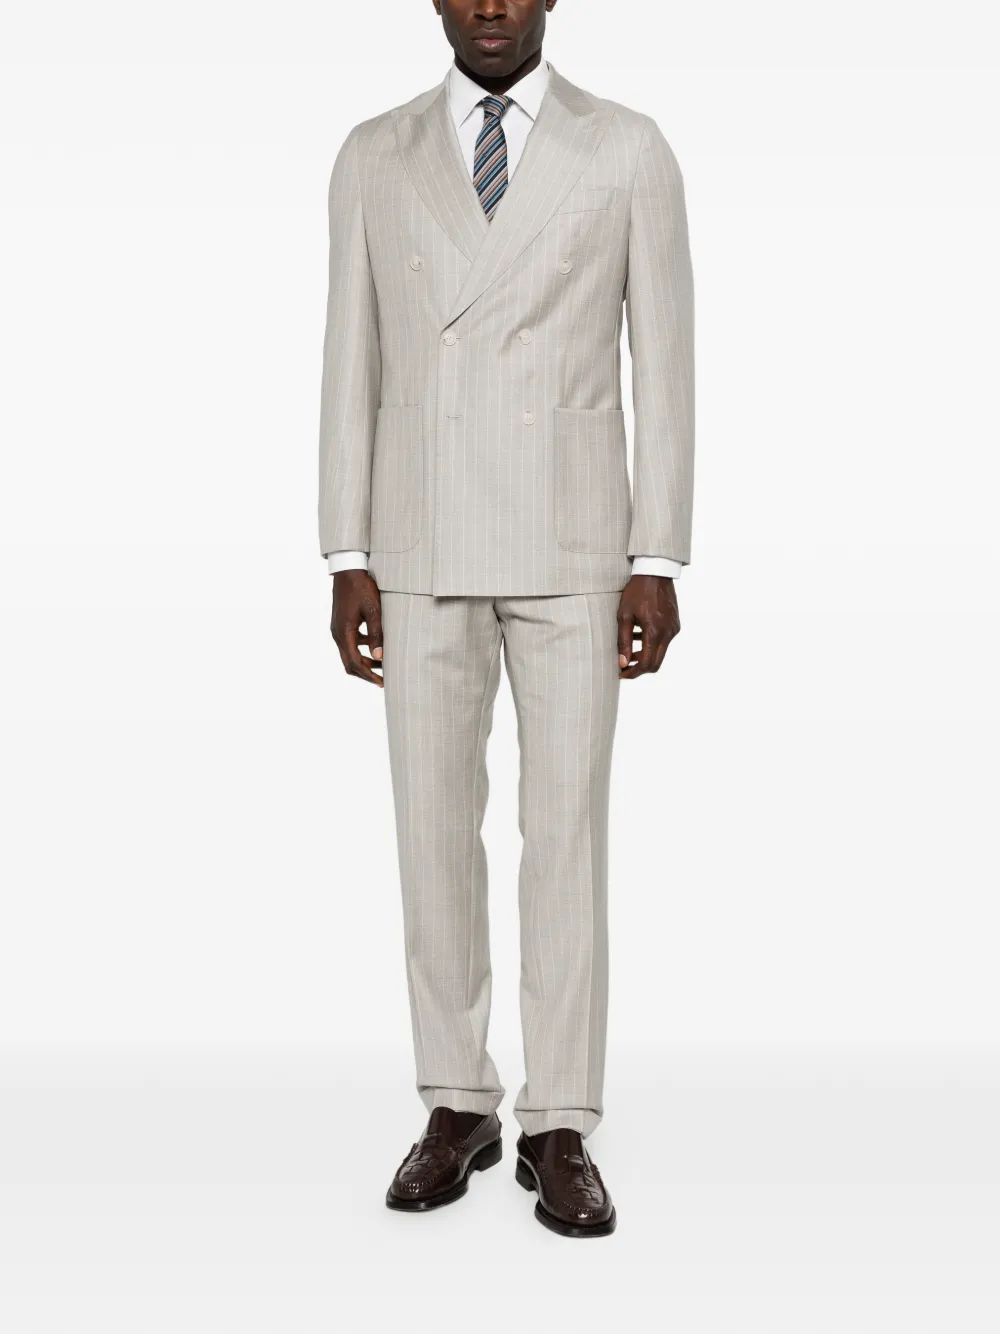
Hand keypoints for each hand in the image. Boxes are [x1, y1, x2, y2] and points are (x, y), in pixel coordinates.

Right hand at [331, 570, 383, 687]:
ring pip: (350, 654)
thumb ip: (376, 634)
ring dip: (365, 661)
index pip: (355, 663)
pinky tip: (376, 646)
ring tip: (383, 664)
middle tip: (383, 679)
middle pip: (350, 663)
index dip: (368, 675)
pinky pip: (350, 643)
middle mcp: (338, 633)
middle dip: (366, 673)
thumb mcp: (373, 610)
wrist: (348, 570)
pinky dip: (362, 649)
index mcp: (344, 633)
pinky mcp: (341, 624)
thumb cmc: (361, 588)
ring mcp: (338, 629)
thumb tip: (380, 656)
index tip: (381, 683)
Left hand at [617, 575, 679, 678]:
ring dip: (644, 655)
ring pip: (660, 653)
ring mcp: (674, 629)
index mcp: (655, 632)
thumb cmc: (636, 592)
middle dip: (639, 668)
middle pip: (655, 663)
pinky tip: (638, 635)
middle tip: (624, 666)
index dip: (633, 673)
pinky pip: (664, 642)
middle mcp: (668, 633)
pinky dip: (651, 644)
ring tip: (628, 648)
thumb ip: (623, 641)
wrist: (655, 573)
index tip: (621, 673)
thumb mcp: (624, 616)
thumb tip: (622, 663)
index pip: (646, 664)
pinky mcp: (675, 624)